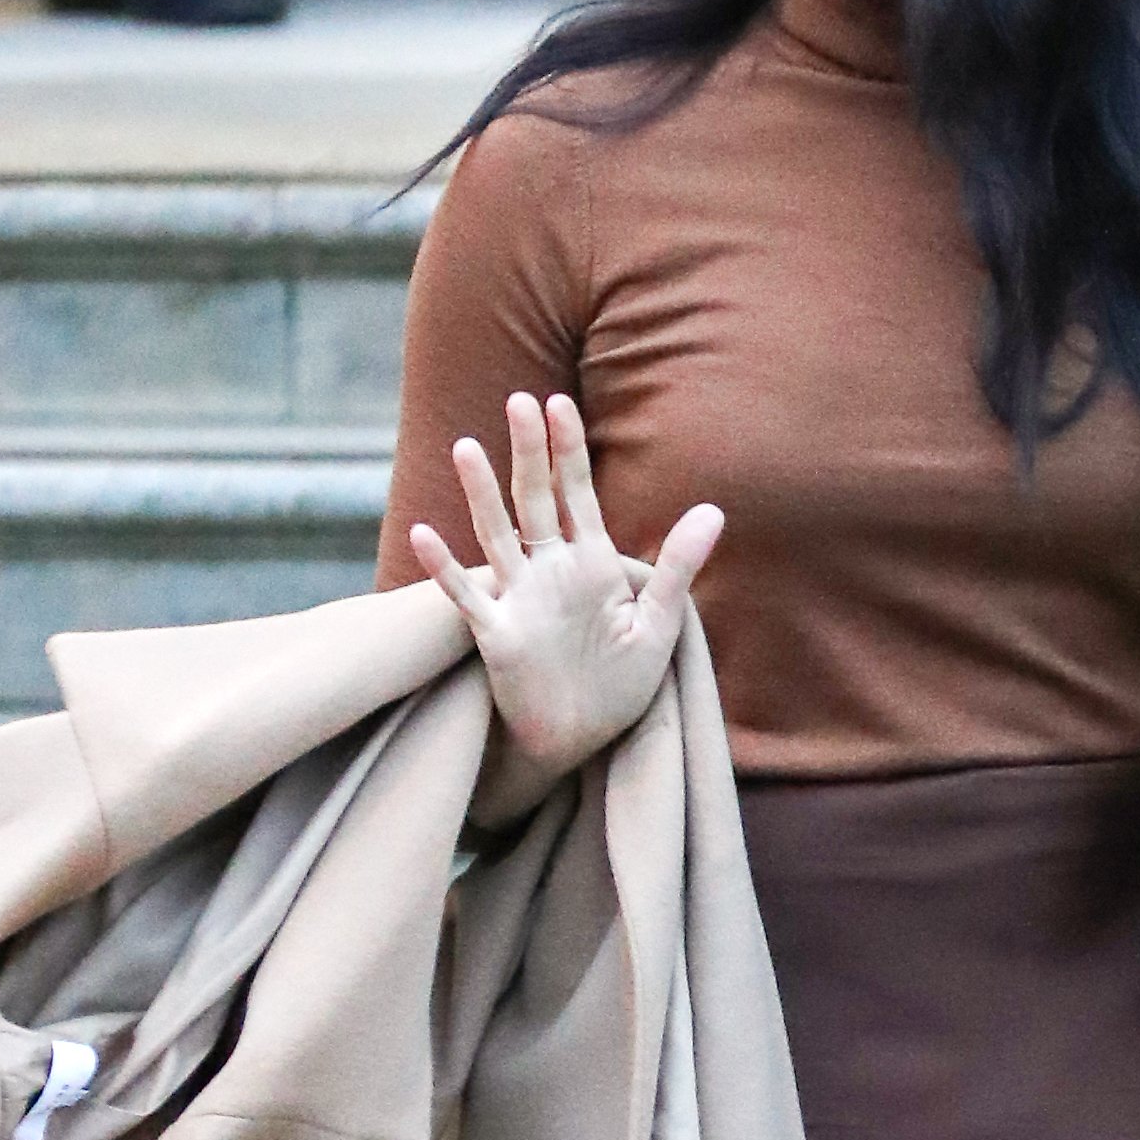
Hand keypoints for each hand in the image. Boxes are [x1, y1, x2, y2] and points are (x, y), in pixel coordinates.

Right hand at [410, 392, 723, 828]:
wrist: (585, 739)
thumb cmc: (622, 684)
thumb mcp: (661, 623)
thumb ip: (680, 566)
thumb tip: (715, 509)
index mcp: (592, 564)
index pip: (577, 493)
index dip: (569, 450)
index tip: (560, 403)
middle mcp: (551, 572)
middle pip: (535, 500)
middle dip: (529, 452)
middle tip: (520, 400)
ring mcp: (520, 600)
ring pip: (497, 535)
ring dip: (482, 494)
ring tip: (465, 447)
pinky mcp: (497, 636)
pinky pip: (466, 596)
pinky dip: (445, 568)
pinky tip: (424, 536)